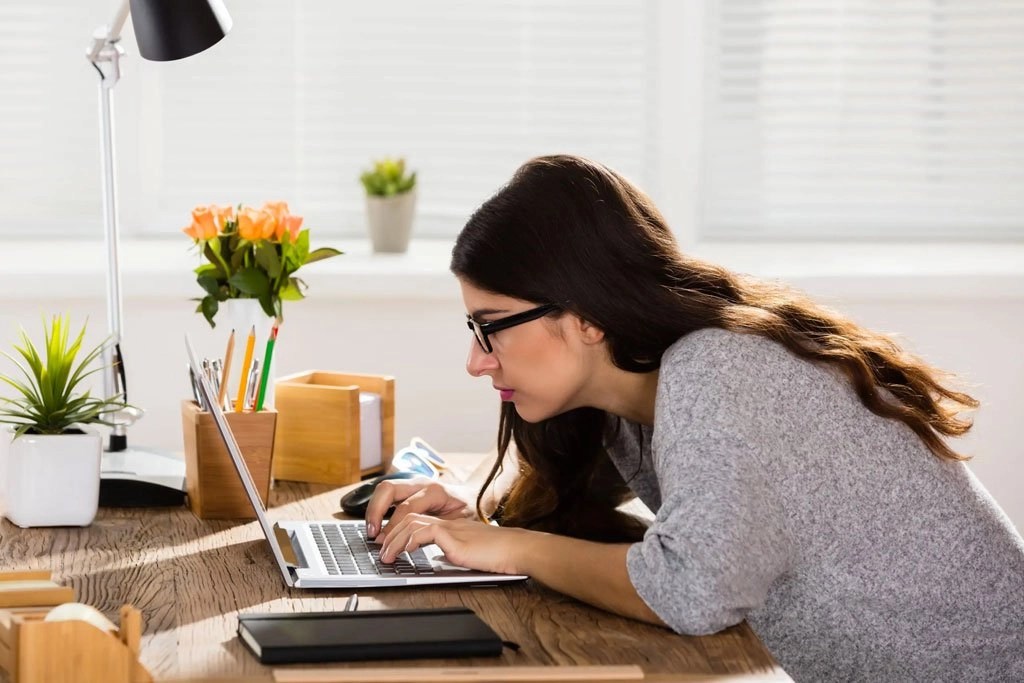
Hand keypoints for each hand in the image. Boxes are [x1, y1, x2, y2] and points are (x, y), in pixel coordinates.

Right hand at [365, 477, 474, 539]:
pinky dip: (379, 508)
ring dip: (374, 509)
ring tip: (372, 530)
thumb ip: (437, 530)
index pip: (406, 507)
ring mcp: (413, 483)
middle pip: (388, 488)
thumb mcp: (457, 523)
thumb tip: (414, 542)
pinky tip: (378, 524)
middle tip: (373, 533)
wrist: (474, 498)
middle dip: (376, 511)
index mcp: (434, 491)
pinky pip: (388, 494)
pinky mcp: (409, 489)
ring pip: (385, 488)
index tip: (385, 542)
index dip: (393, 525)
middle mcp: (421, 483)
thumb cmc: (467, 512)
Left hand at [378, 514, 529, 574]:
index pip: (416, 516)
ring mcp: (450, 526)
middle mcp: (447, 520)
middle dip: (388, 532)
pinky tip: (404, 553)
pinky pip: (424, 532)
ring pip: (411, 521)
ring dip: (394, 539)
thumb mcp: (467, 552)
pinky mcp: (454, 536)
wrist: (516, 550)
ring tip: (387, 556)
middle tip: (379, 550)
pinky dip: (409, 541)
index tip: (386, 543)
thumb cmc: (497, 554)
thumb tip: (437, 559)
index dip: (397, 528)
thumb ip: (451, 550)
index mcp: (449, 523)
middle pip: (408, 514)